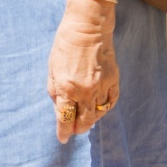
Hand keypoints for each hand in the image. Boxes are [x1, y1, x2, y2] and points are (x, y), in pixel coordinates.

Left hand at [47, 0, 119, 142]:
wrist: (87, 28)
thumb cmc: (65, 46)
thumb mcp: (52, 68)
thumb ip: (55, 91)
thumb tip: (59, 109)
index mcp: (67, 88)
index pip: (65, 118)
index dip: (63, 131)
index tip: (62, 138)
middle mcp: (86, 91)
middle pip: (84, 121)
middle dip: (78, 129)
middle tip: (74, 131)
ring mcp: (102, 87)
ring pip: (98, 114)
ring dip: (91, 120)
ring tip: (84, 119)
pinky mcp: (114, 81)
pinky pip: (111, 103)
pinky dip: (105, 109)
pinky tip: (99, 110)